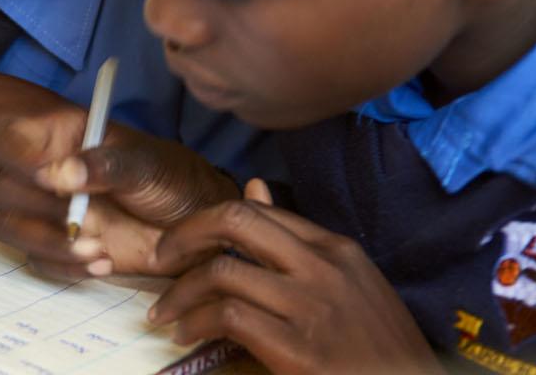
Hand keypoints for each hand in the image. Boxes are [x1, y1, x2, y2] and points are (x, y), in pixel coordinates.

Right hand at [0, 108, 239, 280]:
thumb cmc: (173, 180)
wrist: (196, 225)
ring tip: (95, 249)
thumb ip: (103, 166)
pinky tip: (104, 262)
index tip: (45, 178)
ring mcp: (52, 212)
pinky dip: (65, 268)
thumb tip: (56, 174)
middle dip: (37, 209)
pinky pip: (39, 261)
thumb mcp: (146, 165)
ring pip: (13, 229)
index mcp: (63, 138)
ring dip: (49, 244)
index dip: (16, 158)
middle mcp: (49, 173)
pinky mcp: (62, 247)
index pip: (13, 140)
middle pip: (5, 190)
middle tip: (77, 218)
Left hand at [147, 181, 440, 374]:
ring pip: (223, 272)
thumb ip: (297, 240)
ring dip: (181, 292)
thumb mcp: (347, 281)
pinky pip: (227, 317)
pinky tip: (188, 334)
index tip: (180, 245)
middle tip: (160, 259)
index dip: (206, 223)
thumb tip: (254, 188)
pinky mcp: (297, 347)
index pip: (256, 211)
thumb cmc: (376, 343)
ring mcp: (311, 305)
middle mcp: (322, 267)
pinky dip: (196, 323)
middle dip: (184, 236)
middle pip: (235, 222)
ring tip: (167, 313)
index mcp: (334, 248)